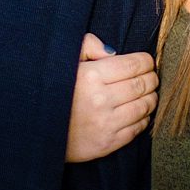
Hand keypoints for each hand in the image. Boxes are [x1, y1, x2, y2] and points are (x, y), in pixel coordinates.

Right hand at [65, 34, 157, 162]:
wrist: (38, 131)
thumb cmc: (54, 92)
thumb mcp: (64, 61)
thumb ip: (88, 46)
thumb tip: (114, 51)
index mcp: (91, 76)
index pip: (134, 65)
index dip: (146, 62)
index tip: (146, 62)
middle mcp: (100, 100)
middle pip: (143, 85)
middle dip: (151, 78)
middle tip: (150, 77)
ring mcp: (106, 123)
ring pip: (145, 106)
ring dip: (151, 98)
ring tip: (146, 94)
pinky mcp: (108, 143)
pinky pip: (138, 128)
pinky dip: (144, 118)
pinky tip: (138, 113)